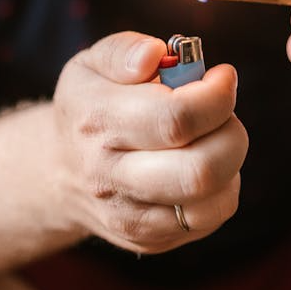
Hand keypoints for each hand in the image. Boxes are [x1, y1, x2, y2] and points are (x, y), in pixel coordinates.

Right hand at [52, 32, 246, 254]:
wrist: (59, 171)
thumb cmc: (90, 105)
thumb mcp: (93, 63)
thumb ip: (125, 50)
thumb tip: (157, 55)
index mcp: (97, 120)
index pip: (176, 118)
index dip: (217, 97)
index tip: (223, 77)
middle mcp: (109, 174)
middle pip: (200, 170)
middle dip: (231, 133)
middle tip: (222, 113)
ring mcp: (129, 215)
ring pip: (212, 200)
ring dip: (230, 162)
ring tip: (211, 139)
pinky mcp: (148, 239)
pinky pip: (211, 218)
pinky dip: (223, 188)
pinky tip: (201, 165)